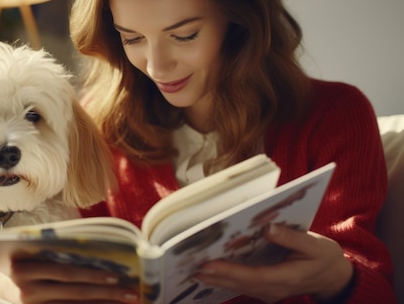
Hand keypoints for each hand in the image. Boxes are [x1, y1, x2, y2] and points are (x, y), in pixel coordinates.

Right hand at [10, 259, 139, 303]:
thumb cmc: (21, 261)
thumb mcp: (29, 250)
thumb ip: (52, 246)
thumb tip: (93, 245)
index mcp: (23, 267)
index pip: (65, 272)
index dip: (92, 274)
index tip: (117, 274)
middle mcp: (26, 290)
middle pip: (74, 291)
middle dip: (105, 292)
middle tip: (132, 291)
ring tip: (127, 301)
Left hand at [194, 224, 353, 302]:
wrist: (333, 276)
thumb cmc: (324, 257)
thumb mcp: (314, 244)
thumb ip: (291, 238)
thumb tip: (269, 228)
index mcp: (286, 278)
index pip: (252, 276)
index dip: (228, 271)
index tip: (207, 264)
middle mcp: (273, 289)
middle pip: (238, 283)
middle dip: (212, 274)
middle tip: (187, 265)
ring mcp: (268, 292)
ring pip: (236, 286)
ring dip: (213, 278)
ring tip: (190, 267)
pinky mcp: (264, 289)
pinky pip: (240, 285)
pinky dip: (223, 278)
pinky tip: (207, 271)